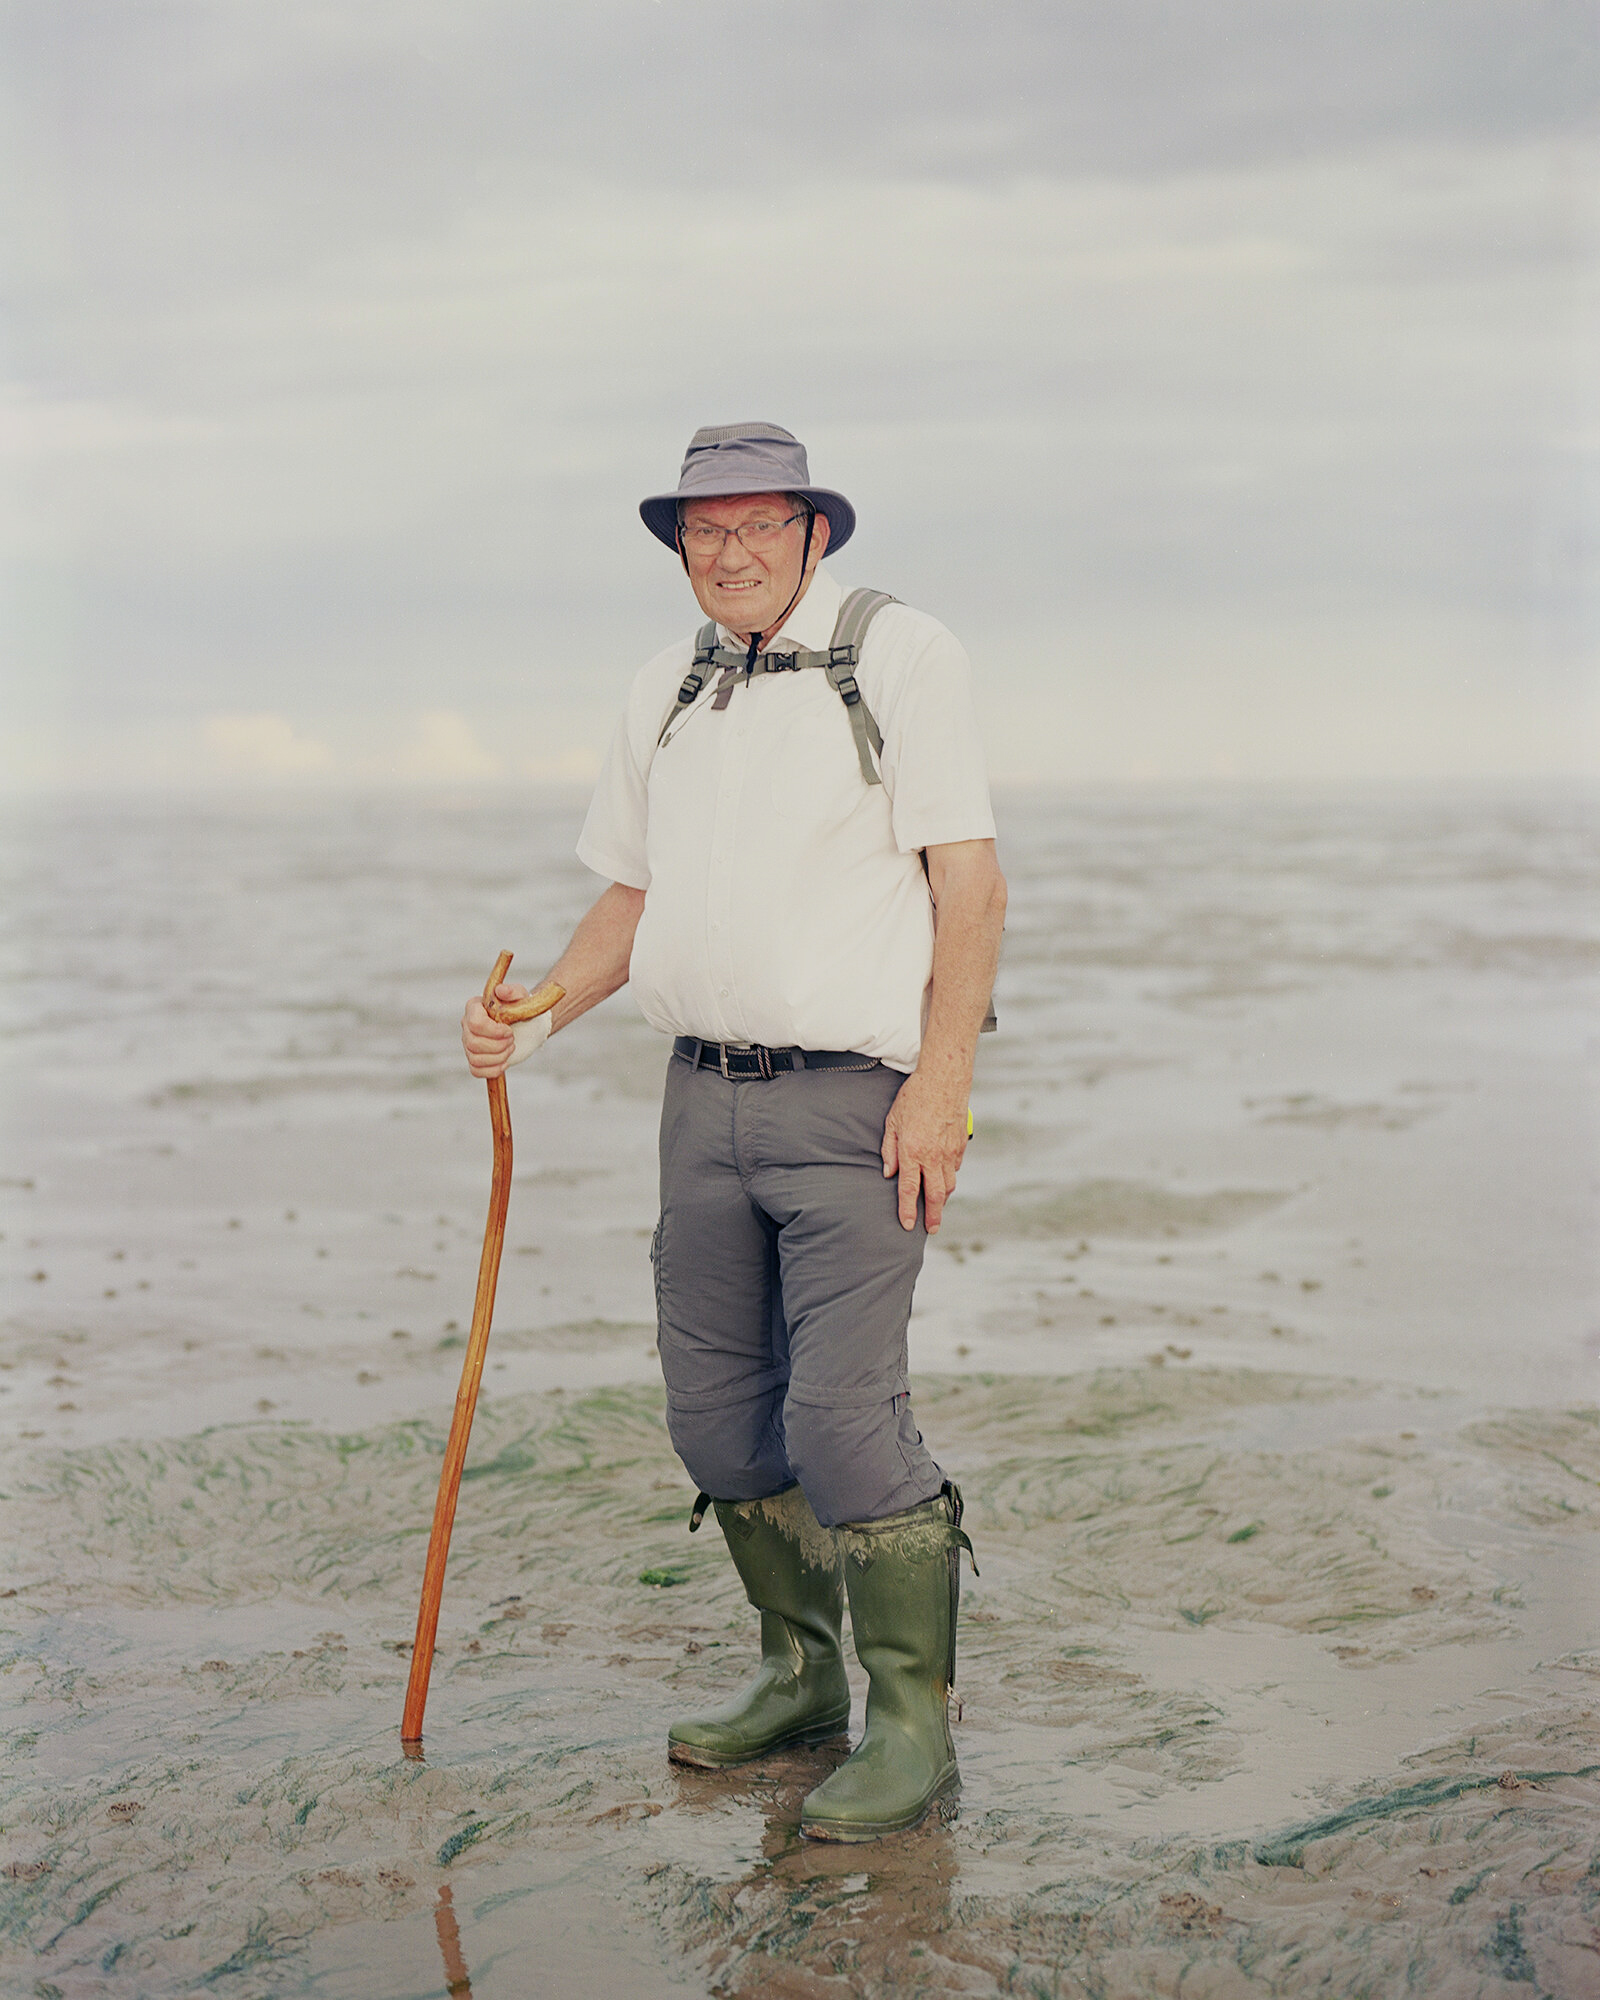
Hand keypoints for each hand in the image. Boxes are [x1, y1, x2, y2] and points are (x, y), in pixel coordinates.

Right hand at [461, 982, 551, 1078]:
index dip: (494, 1031)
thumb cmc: (521, 1008)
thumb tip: (501, 990)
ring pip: (475, 1058)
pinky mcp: (476, 1058)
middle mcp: (467, 1025)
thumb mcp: (521, 997)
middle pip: (473, 1043)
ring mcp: (469, 1043)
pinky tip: (505, 1062)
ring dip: (498, 1057)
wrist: (527, 1025)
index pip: (475, 1023)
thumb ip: (512, 991)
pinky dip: (493, 1070)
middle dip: (498, 1046)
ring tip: (510, 1048)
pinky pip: (476, 1070)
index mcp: (474, 1008)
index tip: (509, 1030)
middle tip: (512, 1040)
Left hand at [881, 1070, 968, 1233]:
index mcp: (912, 1151)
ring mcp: (949, 1152)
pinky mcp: (960, 1145)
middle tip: (931, 1229)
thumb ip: (889, 1149)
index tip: (908, 1225)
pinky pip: (955, 1169)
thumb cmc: (914, 1097)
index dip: (907, 1210)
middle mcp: (933, 1156)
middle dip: (932, 1216)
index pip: (909, 1189)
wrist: (944, 1080)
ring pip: (948, 1185)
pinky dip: (949, 1178)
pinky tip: (944, 1180)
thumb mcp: (892, 1121)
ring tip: (937, 1209)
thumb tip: (889, 1173)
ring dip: (942, 1200)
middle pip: (934, 1195)